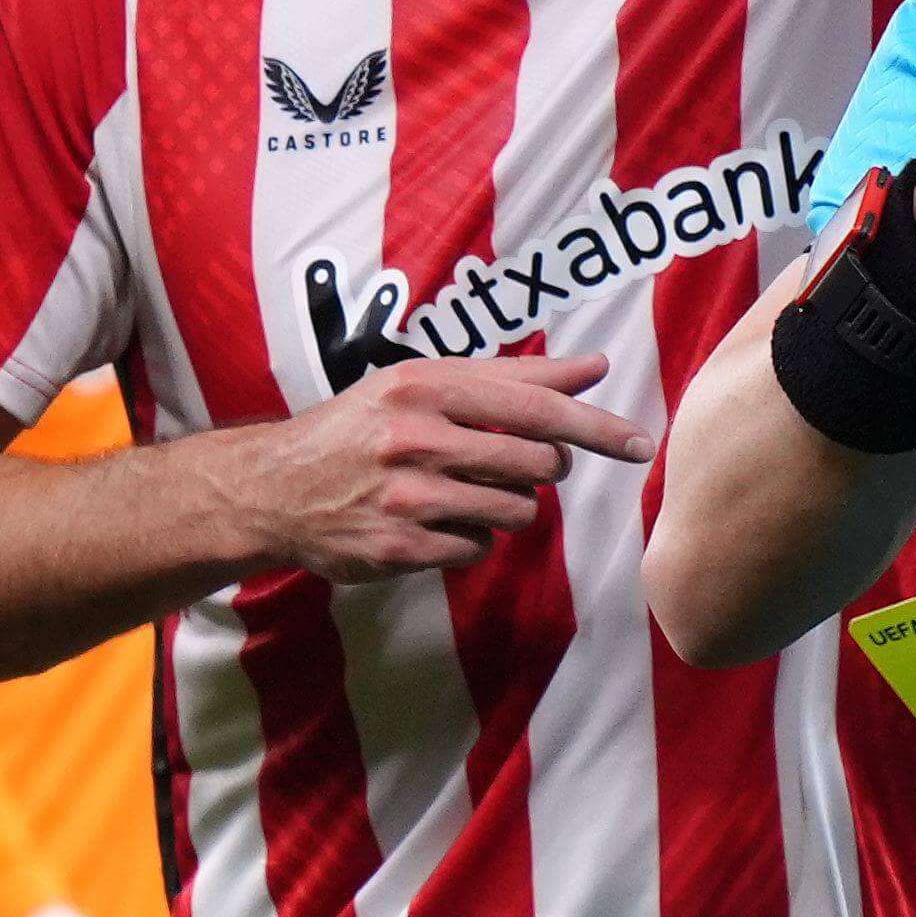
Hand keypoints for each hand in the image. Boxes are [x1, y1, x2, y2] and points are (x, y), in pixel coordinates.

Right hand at [206, 351, 653, 582]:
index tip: (641, 442)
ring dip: (505, 507)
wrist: (275, 488)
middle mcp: (416, 437)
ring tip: (460, 492)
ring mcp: (408, 497)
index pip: (535, 405)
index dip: (596, 425)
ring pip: (516, 512)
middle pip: (537, 462)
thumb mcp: (423, 384)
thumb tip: (594, 368)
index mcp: (425, 386)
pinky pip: (478, 549)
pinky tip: (433, 522)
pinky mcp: (400, 547)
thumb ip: (512, 377)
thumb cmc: (361, 428)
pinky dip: (470, 539)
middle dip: (539, 467)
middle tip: (503, 462)